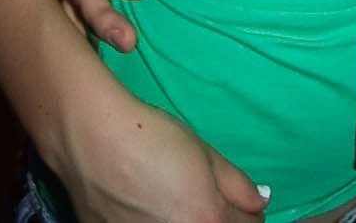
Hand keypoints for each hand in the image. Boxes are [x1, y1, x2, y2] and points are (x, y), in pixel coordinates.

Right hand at [59, 94, 270, 222]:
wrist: (94, 142)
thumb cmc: (154, 140)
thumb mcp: (205, 155)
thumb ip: (238, 185)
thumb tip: (260, 202)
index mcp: (209, 221)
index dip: (248, 213)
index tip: (240, 204)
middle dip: (222, 221)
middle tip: (209, 203)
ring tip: (175, 205)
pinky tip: (149, 210)